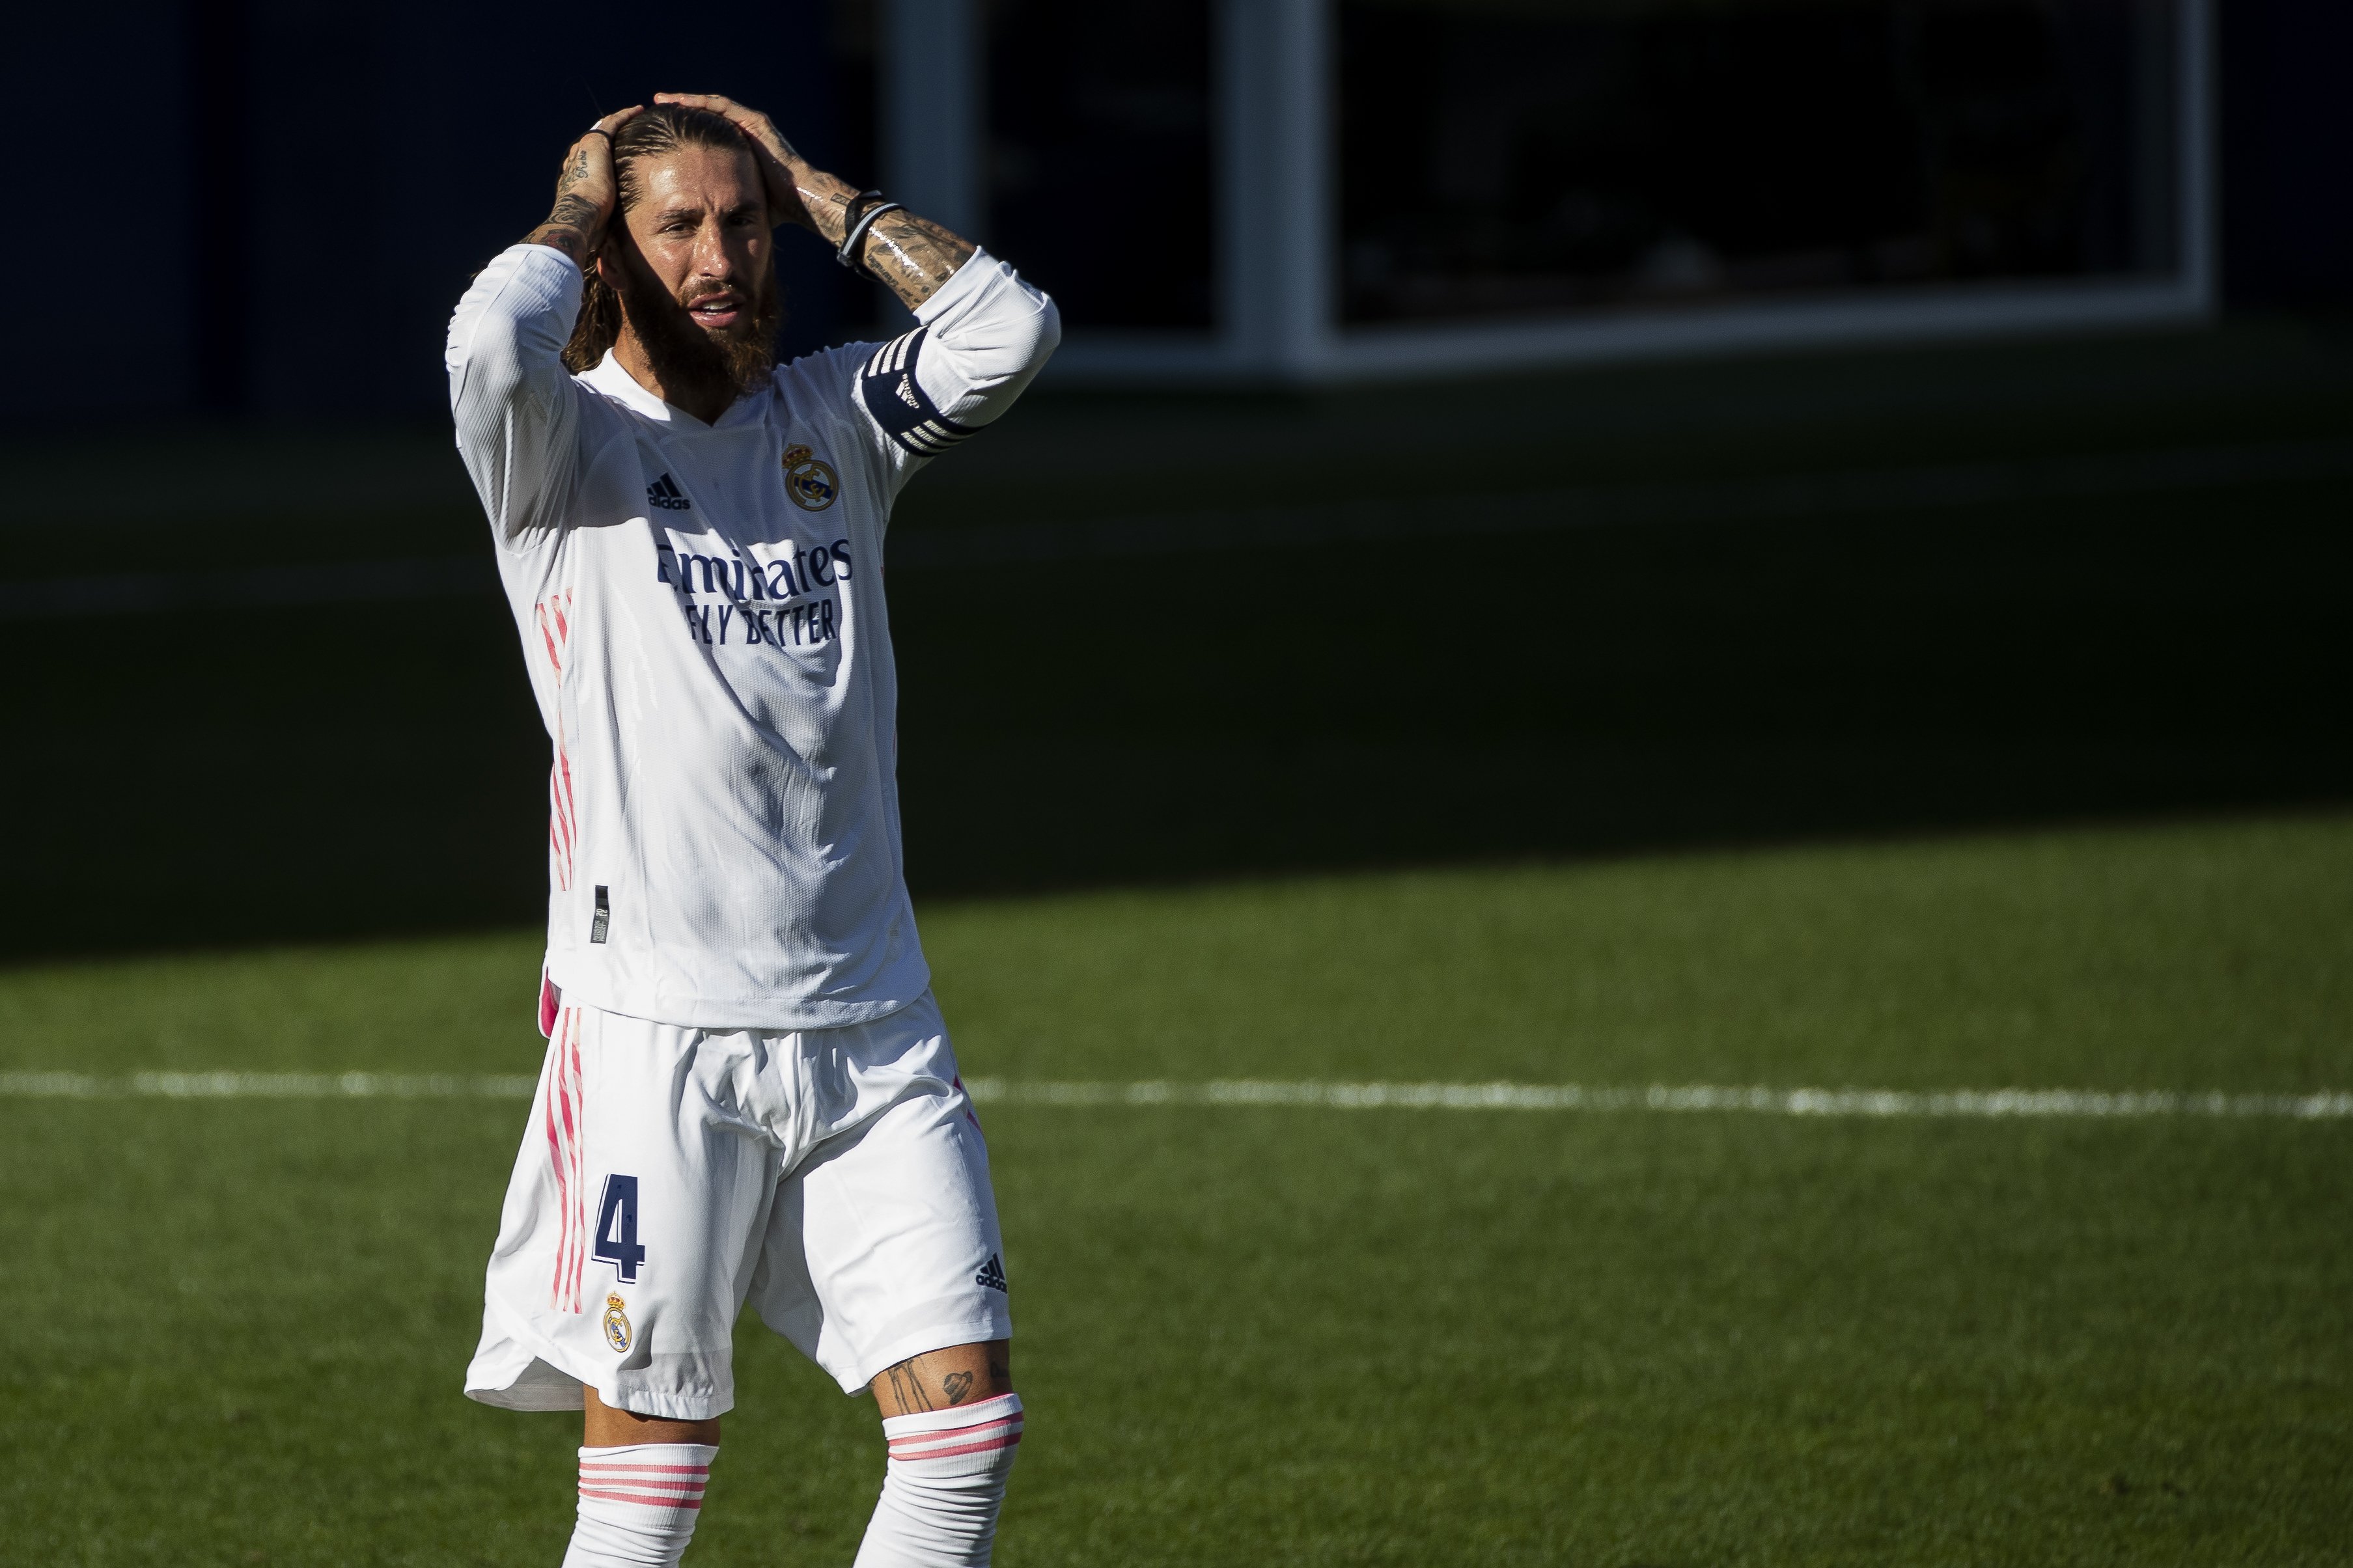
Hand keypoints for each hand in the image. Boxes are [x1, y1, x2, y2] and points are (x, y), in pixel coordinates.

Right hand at [528, 106, 641, 264]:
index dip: (604, 161)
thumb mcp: (596, 230)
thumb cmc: (585, 233)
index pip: (590, 166)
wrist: (579, 218)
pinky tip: (640, 110)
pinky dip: (625, 116)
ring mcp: (583, 150)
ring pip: (604, 130)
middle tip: (630, 133)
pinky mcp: (596, 143)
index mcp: (574, 181)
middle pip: (596, 145)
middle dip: (611, 138)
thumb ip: (602, 234)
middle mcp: (576, 161)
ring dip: (619, 123)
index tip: (617, 161)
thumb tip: (611, 263)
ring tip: (637, 118)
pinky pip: (613, 123)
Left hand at [653, 91, 833, 233]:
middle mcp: (746, 133)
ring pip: (711, 107)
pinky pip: (721, 106)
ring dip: (685, 102)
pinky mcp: (754, 122)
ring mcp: (751, 125)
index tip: (662, 134)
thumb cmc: (776, 207)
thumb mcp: (740, 202)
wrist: (800, 199)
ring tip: (661, 101)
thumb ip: (724, 202)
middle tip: (657, 110)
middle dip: (681, 112)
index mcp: (741, 149)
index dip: (684, 131)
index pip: (707, 134)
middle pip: (706, 117)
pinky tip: (679, 102)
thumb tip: (704, 222)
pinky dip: (699, 103)